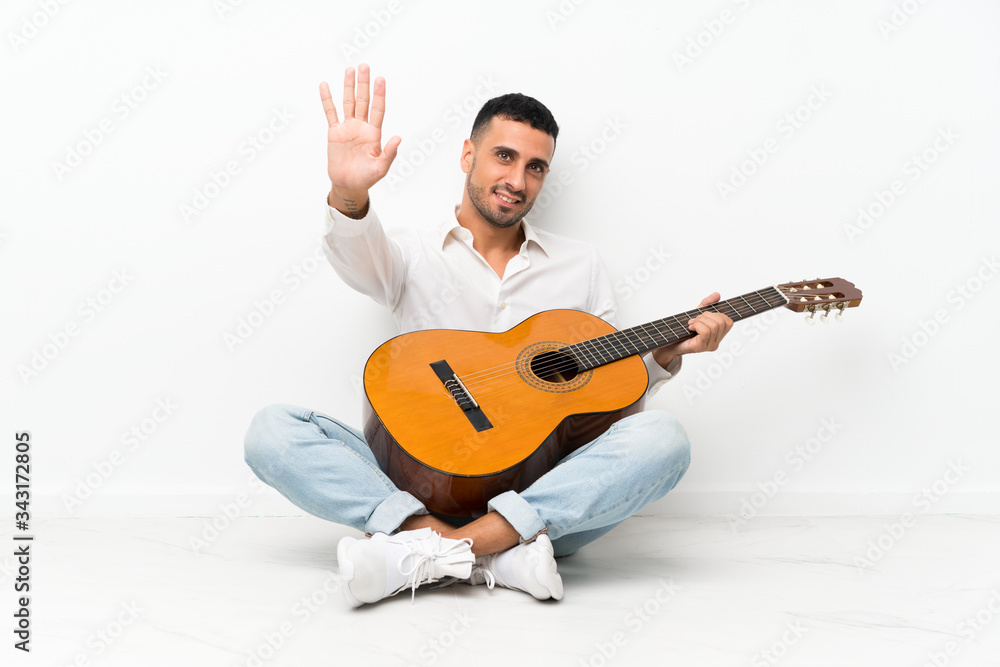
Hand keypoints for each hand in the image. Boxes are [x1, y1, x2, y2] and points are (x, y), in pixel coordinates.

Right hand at [319, 64, 401, 215]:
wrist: (349, 184)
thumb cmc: (366, 178)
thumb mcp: (381, 168)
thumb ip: (389, 153)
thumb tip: (398, 138)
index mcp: (374, 133)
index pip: (378, 109)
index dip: (379, 94)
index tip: (380, 79)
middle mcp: (361, 127)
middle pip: (363, 100)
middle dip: (364, 84)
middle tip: (365, 66)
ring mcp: (348, 128)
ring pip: (348, 102)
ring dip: (348, 86)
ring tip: (350, 69)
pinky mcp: (334, 132)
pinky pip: (330, 113)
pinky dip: (327, 100)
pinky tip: (325, 85)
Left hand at [651, 292, 733, 367]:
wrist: (669, 342)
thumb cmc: (683, 329)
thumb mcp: (697, 313)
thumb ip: (707, 304)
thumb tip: (717, 294)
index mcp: (718, 335)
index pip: (729, 322)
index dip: (718, 314)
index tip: (705, 315)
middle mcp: (716, 342)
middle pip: (721, 322)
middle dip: (707, 316)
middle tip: (696, 319)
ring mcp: (708, 346)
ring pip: (713, 326)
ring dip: (700, 320)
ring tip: (692, 324)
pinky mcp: (700, 347)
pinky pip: (705, 331)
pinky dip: (697, 325)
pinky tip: (690, 328)